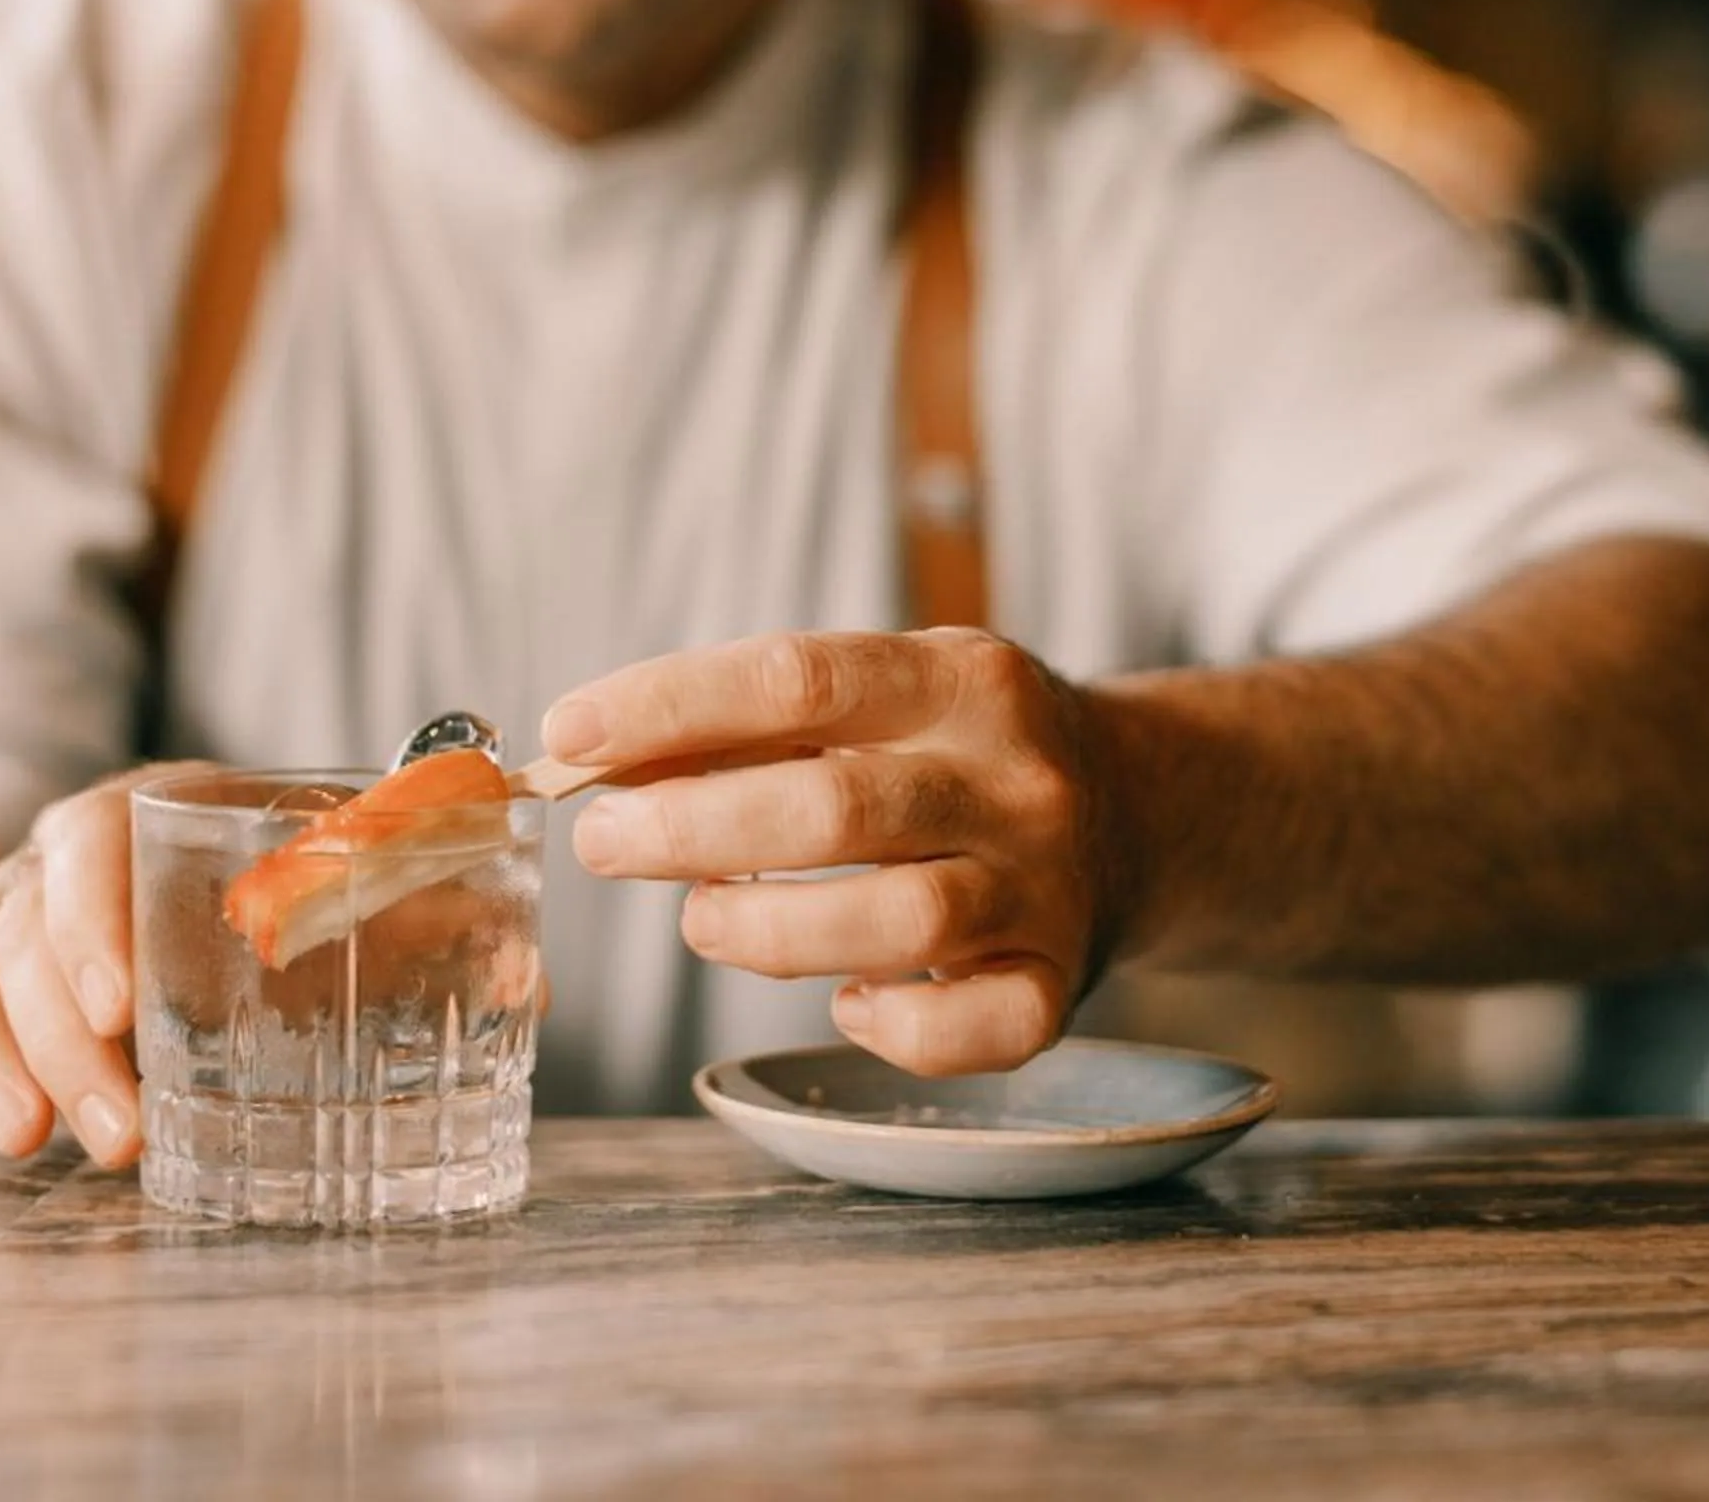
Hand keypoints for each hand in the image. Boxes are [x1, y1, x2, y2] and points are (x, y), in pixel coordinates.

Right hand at [0, 762, 547, 1162]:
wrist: (206, 873)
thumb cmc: (299, 885)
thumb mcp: (368, 889)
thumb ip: (441, 919)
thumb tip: (529, 972)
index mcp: (156, 810)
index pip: (94, 833)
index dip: (96, 914)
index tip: (130, 1007)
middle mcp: (61, 857)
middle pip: (21, 925)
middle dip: (62, 1035)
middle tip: (118, 1134)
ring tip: (29, 1148)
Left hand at [546, 630, 1122, 1076]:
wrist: (1138, 808)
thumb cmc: (957, 752)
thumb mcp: (881, 697)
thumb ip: (753, 724)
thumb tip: (594, 758)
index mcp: (962, 679)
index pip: (798, 677)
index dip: (669, 708)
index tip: (570, 736)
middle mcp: (1015, 778)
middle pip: (839, 810)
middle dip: (692, 829)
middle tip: (606, 840)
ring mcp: (1045, 887)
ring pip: (898, 924)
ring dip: (767, 930)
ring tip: (701, 920)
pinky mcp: (1060, 984)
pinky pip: (972, 1031)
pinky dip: (892, 1028)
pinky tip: (846, 1001)